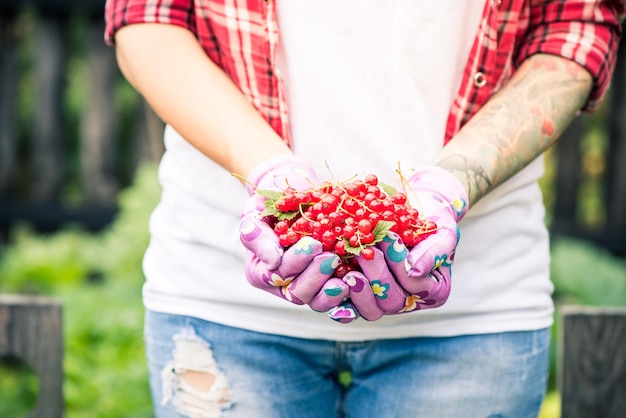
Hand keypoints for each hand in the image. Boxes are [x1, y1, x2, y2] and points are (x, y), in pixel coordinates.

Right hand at [239, 155, 348, 310]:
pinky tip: (358, 284)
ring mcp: (307, 288)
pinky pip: (337, 301)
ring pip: (317, 301)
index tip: (313, 244)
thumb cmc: (272, 204)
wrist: (297, 199)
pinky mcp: (328, 287)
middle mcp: (282, 285)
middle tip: (331, 258)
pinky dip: (348, 297)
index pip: (275, 274)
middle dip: (315, 276)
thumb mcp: (256, 211)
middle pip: (297, 292)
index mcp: (260, 271)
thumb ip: (255, 233)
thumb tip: (272, 261)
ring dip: (332, 291)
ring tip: (348, 276)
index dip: (295, 262)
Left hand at [331, 166, 467, 320]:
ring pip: (371, 310)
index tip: (388, 237)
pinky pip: (351, 308)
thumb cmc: (432, 222)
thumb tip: (414, 270)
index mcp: (433, 291)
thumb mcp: (442, 231)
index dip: (399, 263)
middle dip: (377, 275)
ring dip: (358, 290)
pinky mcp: (363, 298)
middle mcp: (410, 302)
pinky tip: (331, 288)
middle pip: (392, 301)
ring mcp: (385, 302)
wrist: (414, 215)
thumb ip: (434, 251)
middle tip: (364, 250)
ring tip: (347, 270)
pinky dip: (340, 302)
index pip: (415, 284)